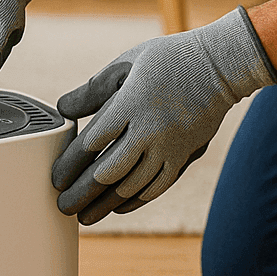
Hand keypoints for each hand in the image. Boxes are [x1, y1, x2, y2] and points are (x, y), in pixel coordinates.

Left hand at [50, 7, 276, 225]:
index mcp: (130, 103)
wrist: (220, 67)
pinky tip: (118, 207)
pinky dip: (134, 201)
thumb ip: (93, 89)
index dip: (70, 165)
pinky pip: (157, 187)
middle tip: (63, 205)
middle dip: (82, 193)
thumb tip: (63, 109)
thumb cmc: (170, 59)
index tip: (56, 178)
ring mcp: (169, 146)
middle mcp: (149, 130)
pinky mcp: (184, 156)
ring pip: (131, 187)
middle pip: (108, 172)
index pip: (92, 142)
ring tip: (85, 216)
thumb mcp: (127, 63)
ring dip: (105, 205)